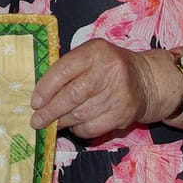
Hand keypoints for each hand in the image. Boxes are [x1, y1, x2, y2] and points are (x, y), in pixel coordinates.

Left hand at [30, 38, 156, 138]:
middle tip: (36, 121)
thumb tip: (39, 93)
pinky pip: (93, 127)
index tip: (34, 102)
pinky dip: (79, 130)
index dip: (46, 89)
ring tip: (51, 124)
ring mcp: (119, 93)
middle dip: (50, 111)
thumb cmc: (108, 66)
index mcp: (95, 52)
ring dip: (62, 122)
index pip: (63, 71)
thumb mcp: (90, 55)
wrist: (147, 80)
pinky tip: (73, 126)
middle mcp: (109, 71)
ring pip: (81, 114)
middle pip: (72, 96)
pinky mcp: (125, 113)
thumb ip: (67, 67)